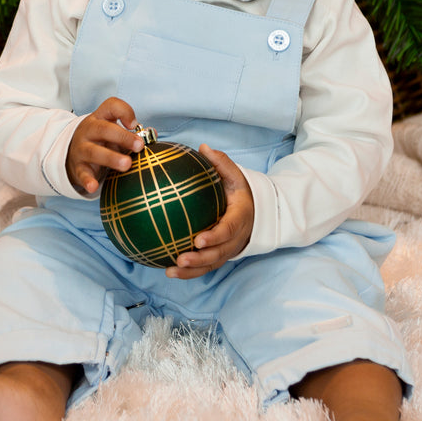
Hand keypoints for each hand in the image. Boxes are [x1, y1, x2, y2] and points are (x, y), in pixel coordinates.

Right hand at [66, 97, 144, 194]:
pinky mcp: (78, 167)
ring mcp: (81, 149)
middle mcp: (89, 131)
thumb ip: (132, 132)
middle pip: (104, 129)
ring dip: (111, 158)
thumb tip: (152, 134)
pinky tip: (94, 186)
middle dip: (123, 137)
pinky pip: (82, 174)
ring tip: (127, 164)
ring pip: (94, 152)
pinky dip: (88, 180)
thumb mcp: (113, 131)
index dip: (124, 112)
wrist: (71, 153)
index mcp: (100, 118)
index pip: (111, 106)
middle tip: (139, 145)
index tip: (135, 124)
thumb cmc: (100, 140)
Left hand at [167, 145, 253, 279]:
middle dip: (200, 259)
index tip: (198, 240)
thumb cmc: (239, 193)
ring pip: (210, 264)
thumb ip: (221, 163)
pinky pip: (204, 268)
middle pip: (219, 253)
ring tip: (170, 271)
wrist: (253, 213)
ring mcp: (227, 250)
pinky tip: (168, 271)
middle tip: (181, 258)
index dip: (215, 237)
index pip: (228, 230)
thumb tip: (203, 147)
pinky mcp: (218, 257)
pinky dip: (189, 273)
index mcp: (240, 218)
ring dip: (191, 271)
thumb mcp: (235, 176)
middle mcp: (235, 238)